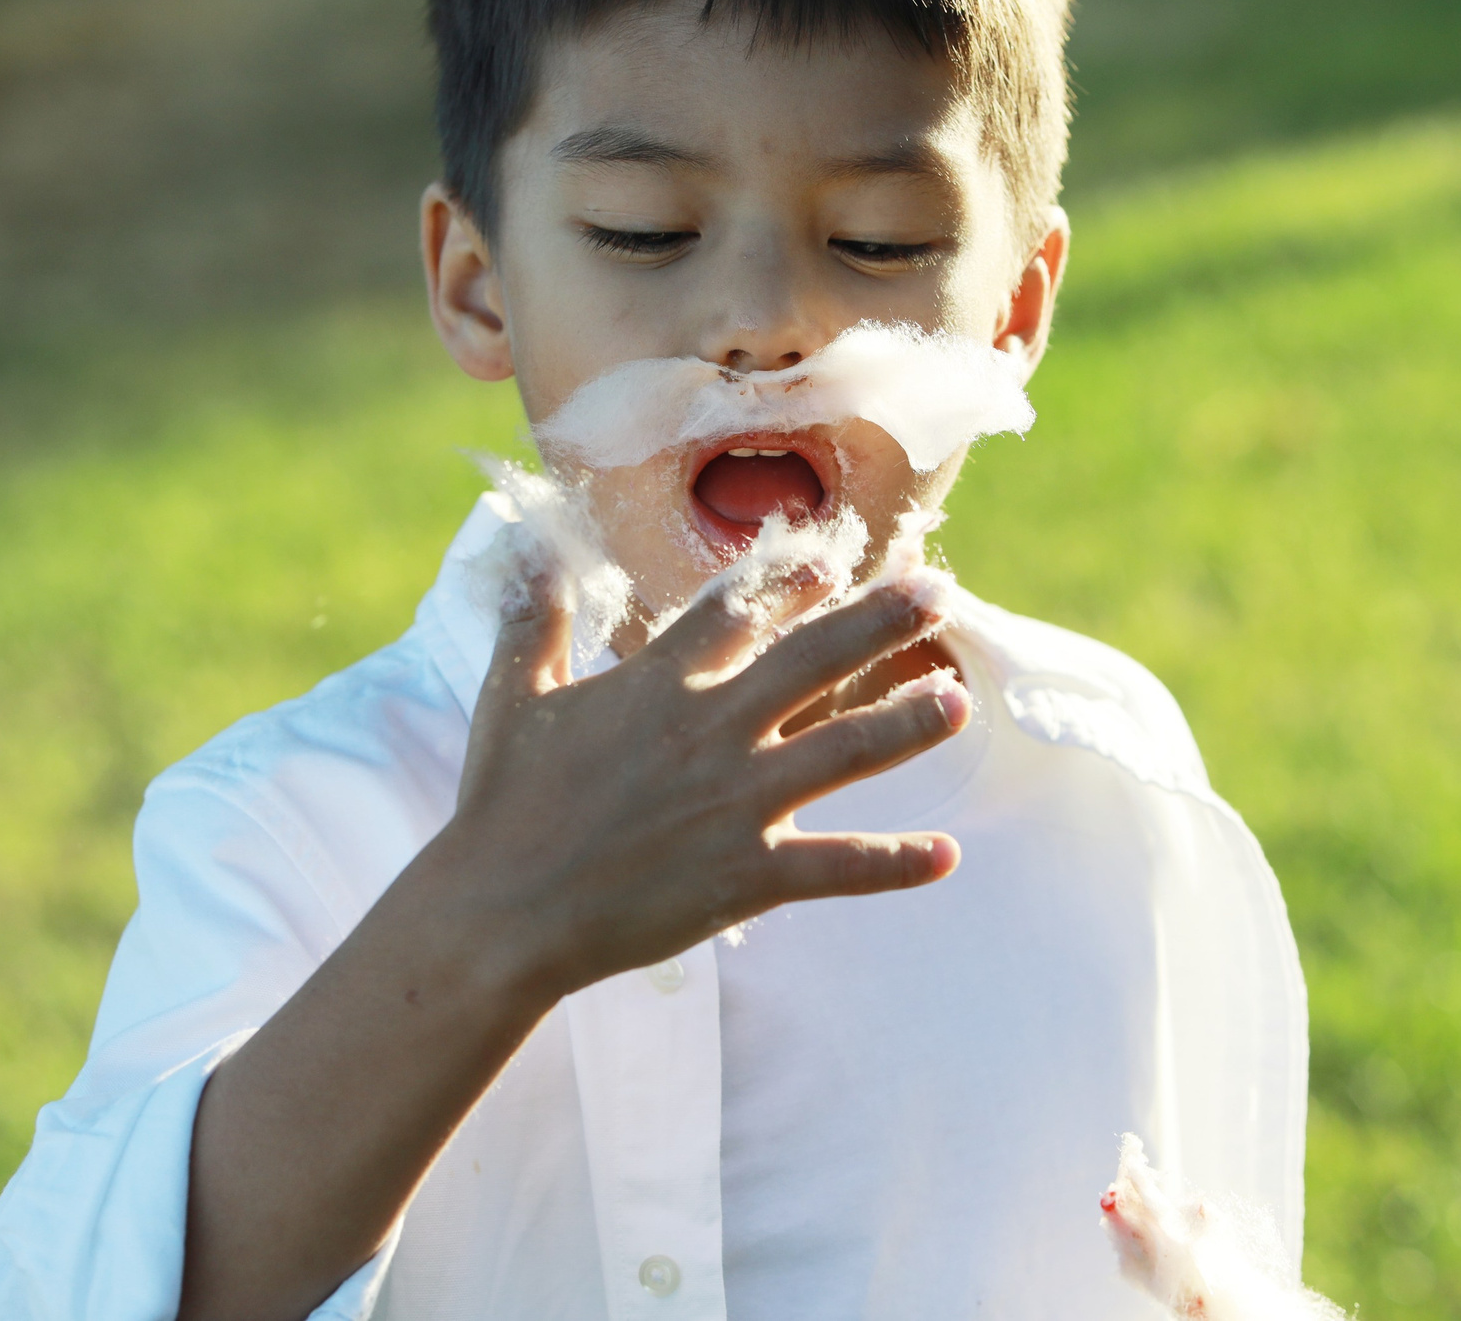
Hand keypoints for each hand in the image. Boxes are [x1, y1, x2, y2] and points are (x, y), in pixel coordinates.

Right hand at [436, 559, 967, 998]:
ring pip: (843, 752)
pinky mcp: (744, 873)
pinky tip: (947, 856)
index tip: (835, 556)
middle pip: (813, 660)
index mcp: (658, 684)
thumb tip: (531, 550)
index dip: (789, 579)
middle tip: (938, 591)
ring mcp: (734, 803)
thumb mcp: (512, 696)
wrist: (501, 910)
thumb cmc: (502, 805)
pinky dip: (893, 862)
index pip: (737, 611)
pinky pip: (835, 866)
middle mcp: (710, 731)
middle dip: (880, 621)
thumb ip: (535, 620)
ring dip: (907, 725)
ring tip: (959, 701)